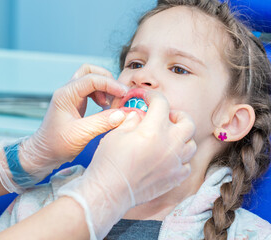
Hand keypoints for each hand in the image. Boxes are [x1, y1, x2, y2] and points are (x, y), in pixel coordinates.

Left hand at [0, 64, 128, 192]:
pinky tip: (106, 108)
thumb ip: (101, 122)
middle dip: (107, 80)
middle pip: (90, 72)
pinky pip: (91, 91)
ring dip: (105, 88)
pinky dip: (102, 95)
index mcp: (66, 95)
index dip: (110, 84)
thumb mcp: (80, 134)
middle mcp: (67, 92)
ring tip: (113, 104)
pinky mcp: (75, 104)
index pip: (92, 79)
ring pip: (91, 80)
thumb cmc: (56, 145)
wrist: (44, 154)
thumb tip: (121, 113)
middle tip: (119, 95)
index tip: (124, 94)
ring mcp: (71, 97)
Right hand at [58, 90, 196, 238]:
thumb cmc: (109, 162)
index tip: (148, 98)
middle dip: (177, 115)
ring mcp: (175, 163)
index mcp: (153, 130)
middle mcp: (169, 145)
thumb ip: (132, 120)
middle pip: (187, 121)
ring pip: (191, 143)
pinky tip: (168, 158)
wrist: (110, 191)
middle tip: (166, 117)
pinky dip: (181, 158)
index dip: (153, 97)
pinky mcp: (175, 178)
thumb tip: (138, 116)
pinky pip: (187, 164)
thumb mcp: (116, 133)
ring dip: (181, 137)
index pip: (162, 103)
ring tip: (168, 138)